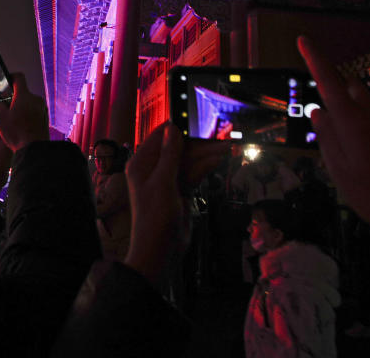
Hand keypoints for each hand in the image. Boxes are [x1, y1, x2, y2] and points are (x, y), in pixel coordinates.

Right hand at [0, 73, 48, 151]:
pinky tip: (21, 126)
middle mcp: (36, 100)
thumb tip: (2, 104)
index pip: (18, 78)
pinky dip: (27, 115)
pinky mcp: (45, 118)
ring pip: (28, 103)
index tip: (5, 80)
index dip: (10, 77)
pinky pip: (34, 112)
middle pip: (23, 93)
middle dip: (13, 98)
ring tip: (13, 120)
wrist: (34, 149)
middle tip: (5, 107)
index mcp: (24, 96)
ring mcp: (42, 109)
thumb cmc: (16, 134)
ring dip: (21, 108)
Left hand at [123, 123, 228, 288]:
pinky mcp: (179, 191)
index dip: (178, 128)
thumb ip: (170, 155)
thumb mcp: (163, 182)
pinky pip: (192, 174)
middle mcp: (152, 169)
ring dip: (206, 156)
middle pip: (178, 149)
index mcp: (141, 163)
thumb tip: (172, 129)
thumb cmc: (154, 217)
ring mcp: (167, 180)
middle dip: (199, 144)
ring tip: (227, 148)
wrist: (160, 250)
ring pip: (188, 162)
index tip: (197, 120)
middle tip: (221, 138)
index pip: (159, 137)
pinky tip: (218, 160)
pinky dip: (204, 168)